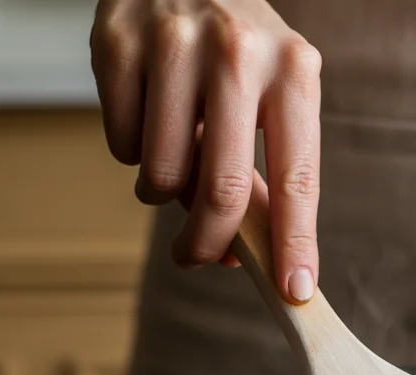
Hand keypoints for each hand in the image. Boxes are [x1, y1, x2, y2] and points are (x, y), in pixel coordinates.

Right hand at [90, 0, 320, 302]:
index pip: (297, 177)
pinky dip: (132, 153)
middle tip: (196, 258)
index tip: (294, 290)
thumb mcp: (275, 90)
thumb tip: (248, 252)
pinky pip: (121, 144)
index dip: (296, 241)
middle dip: (208, 241)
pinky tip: (148, 118)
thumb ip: (268, 164)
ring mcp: (174, 45)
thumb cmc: (238, 46)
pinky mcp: (118, 44)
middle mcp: (238, 53)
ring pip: (162, 172)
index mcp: (293, 71)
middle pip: (222, 188)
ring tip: (175, 159)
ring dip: (164, 191)